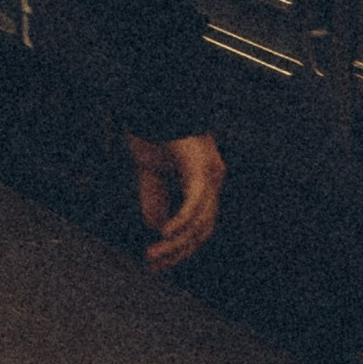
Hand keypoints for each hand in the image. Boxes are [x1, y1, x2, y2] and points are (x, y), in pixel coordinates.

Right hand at [129, 132, 224, 270]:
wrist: (157, 97)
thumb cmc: (154, 128)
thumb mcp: (150, 170)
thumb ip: (154, 199)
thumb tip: (158, 228)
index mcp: (203, 181)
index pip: (198, 225)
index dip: (180, 247)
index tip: (158, 262)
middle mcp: (212, 180)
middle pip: (202, 229)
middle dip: (178, 252)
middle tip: (154, 266)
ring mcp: (210, 175)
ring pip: (200, 221)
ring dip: (176, 243)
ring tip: (154, 254)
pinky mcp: (201, 168)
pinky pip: (194, 203)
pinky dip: (181, 220)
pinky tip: (166, 233)